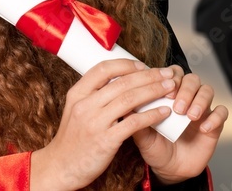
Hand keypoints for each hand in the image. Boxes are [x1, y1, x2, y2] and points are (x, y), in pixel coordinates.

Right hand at [30, 59, 177, 190]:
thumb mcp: (76, 110)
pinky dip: (152, 115)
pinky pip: (134, 123)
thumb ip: (94, 95)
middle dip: (149, 76)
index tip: (144, 66)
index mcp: (77, 93)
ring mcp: (95, 123)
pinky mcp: (106, 141)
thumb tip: (121, 80)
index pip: (104, 68)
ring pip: (130, 99)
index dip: (127, 64)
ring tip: (170, 89)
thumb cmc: (73, 139)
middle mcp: (85, 105)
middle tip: (167, 74)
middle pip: (122, 82)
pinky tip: (164, 112)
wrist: (60, 168)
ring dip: (154, 91)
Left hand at [132, 68, 228, 184]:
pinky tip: (204, 128)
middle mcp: (186, 97)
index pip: (173, 73)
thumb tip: (125, 104)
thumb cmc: (155, 148)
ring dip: (200, 100)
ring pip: (207, 90)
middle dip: (186, 89)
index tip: (164, 91)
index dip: (170, 78)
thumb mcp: (143, 136)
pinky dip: (215, 117)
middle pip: (192, 78)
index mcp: (169, 94)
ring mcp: (201, 109)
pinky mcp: (214, 123)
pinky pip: (222, 112)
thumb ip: (136, 120)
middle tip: (177, 106)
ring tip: (190, 116)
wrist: (170, 170)